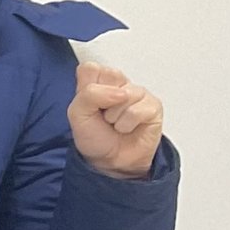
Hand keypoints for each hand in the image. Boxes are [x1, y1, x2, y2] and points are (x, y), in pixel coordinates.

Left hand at [67, 62, 165, 178]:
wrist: (110, 161)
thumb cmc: (94, 136)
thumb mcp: (77, 115)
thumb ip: (89, 95)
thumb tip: (120, 92)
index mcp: (98, 81)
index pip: (91, 68)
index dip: (87, 88)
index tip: (89, 105)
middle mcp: (119, 83)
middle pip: (111, 75)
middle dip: (102, 101)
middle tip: (103, 115)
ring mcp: (138, 93)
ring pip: (125, 95)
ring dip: (114, 117)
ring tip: (115, 124)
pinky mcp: (153, 106)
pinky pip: (138, 110)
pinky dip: (127, 125)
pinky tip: (127, 129)